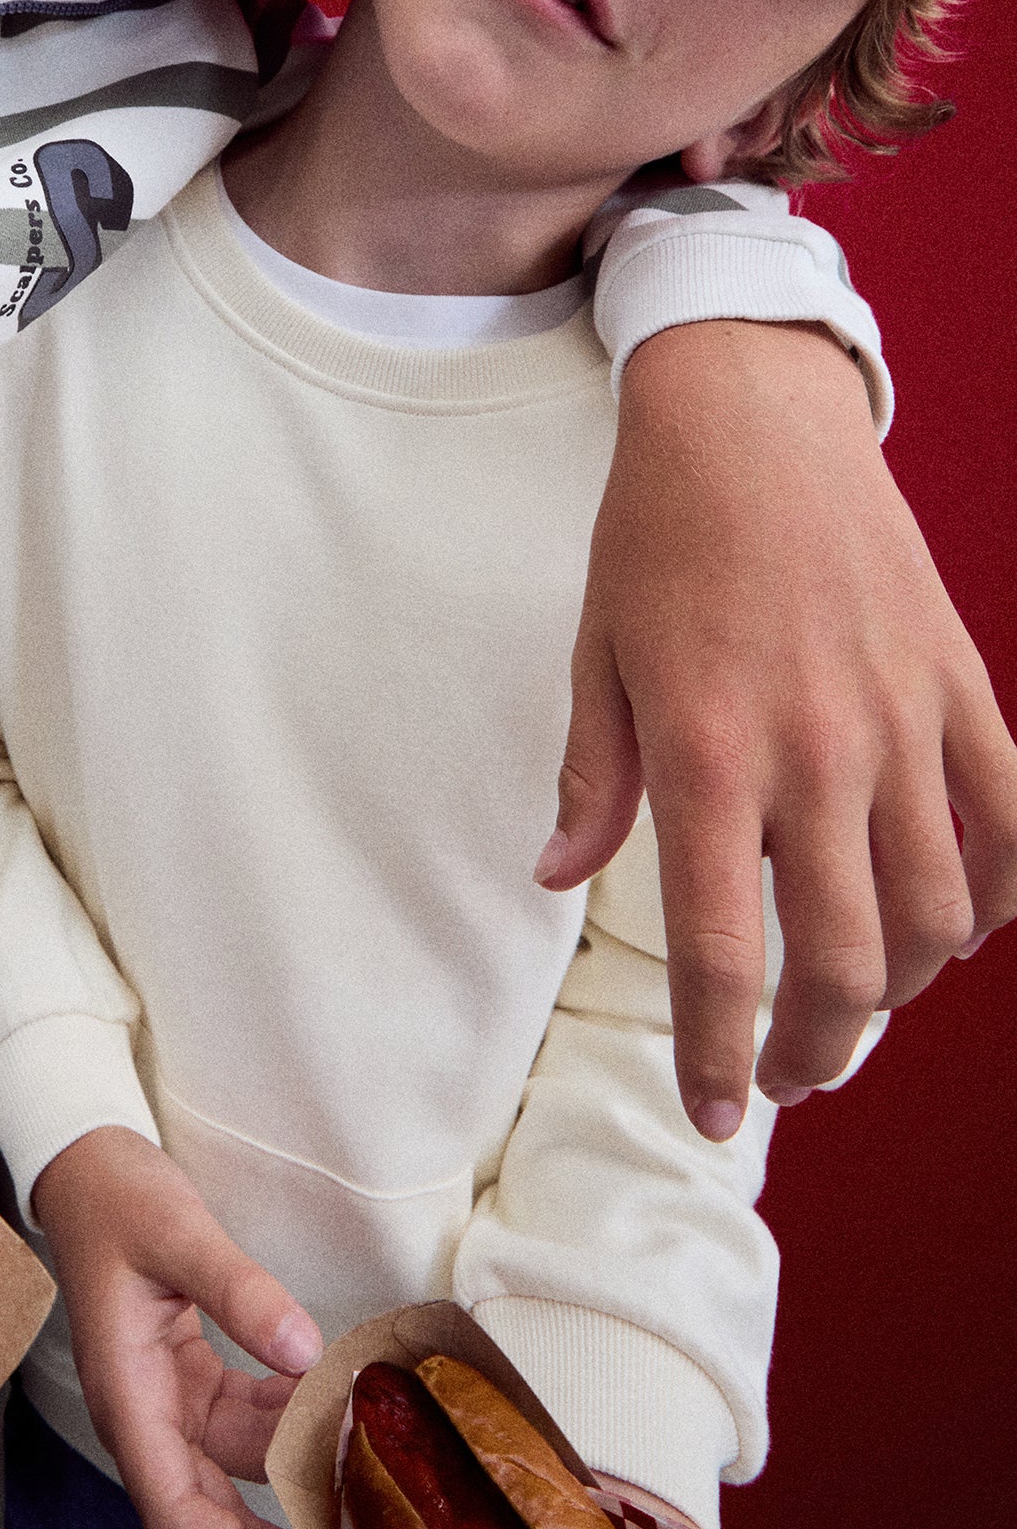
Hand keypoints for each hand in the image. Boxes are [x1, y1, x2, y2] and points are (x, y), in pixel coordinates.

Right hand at [31, 1126, 323, 1528]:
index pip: (175, 1516)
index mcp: (126, 1399)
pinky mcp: (192, 1384)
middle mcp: (146, 1419)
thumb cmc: (116, 1196)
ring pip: (236, 1484)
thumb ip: (238, 1288)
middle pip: (209, 1525)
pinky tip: (346, 1428)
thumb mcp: (177, 1229)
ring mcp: (169, 1405)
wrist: (85, 1166)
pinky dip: (294, 1440)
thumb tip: (304, 1351)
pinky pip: (247, 1433)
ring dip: (295, 1508)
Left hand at [543, 320, 1016, 1136]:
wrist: (750, 417)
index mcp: (707, 752)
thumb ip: (592, 780)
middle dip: (816, 1048)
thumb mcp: (597, 656)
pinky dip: (994, 894)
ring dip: (901, 985)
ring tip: (856, 1001)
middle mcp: (814, 751)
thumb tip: (557, 880)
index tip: (717, 1111)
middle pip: (842, 960)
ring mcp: (901, 720)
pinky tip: (952, 921)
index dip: (721, 1054)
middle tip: (788, 1074)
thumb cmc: (657, 536)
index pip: (721, 953)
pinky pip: (1008, 821)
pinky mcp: (960, 684)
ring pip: (936, 912)